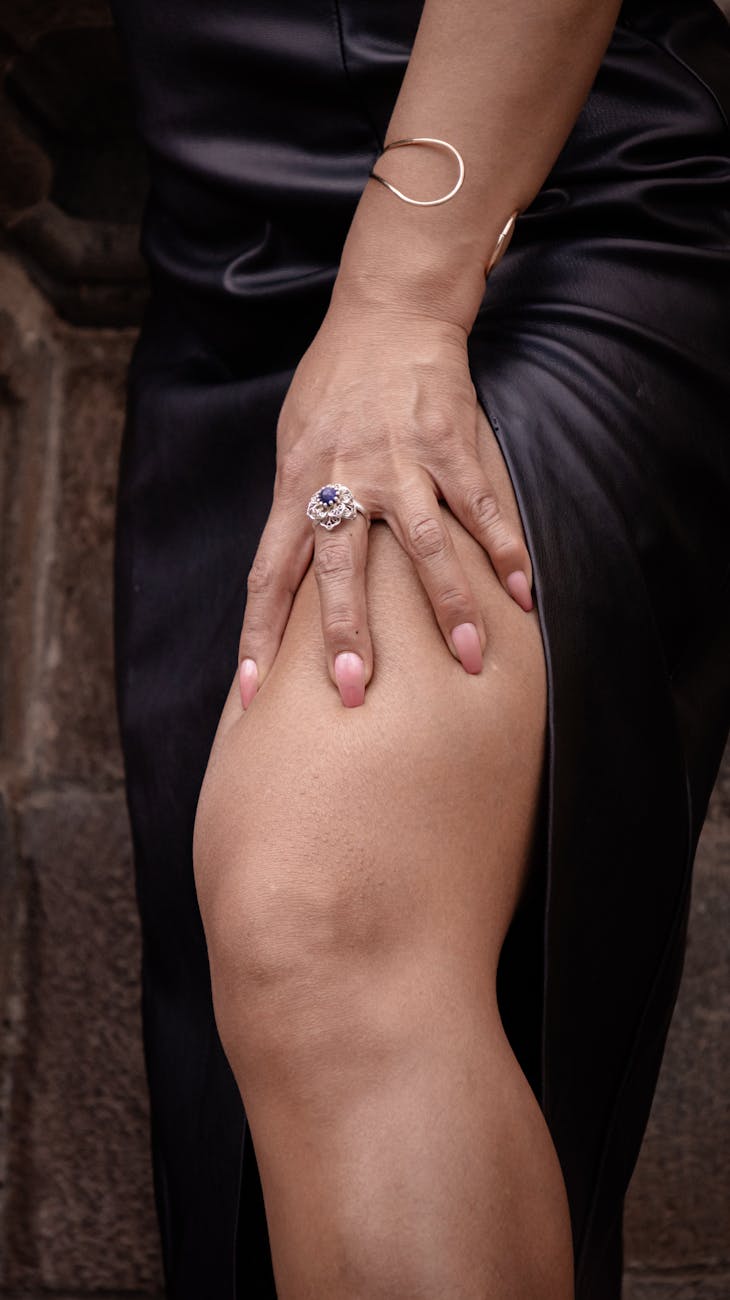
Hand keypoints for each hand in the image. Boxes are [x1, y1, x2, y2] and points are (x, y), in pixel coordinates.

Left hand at [237, 295, 533, 709]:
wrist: (387, 314)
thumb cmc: (333, 384)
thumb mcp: (294, 441)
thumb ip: (297, 504)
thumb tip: (296, 571)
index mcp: (296, 483)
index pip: (268, 572)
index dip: (256, 635)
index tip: (250, 691)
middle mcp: (343, 477)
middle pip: (339, 567)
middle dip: (345, 633)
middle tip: (354, 692)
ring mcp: (399, 462)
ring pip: (424, 545)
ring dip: (450, 607)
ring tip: (472, 659)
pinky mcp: (448, 444)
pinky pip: (479, 505)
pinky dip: (503, 550)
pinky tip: (523, 594)